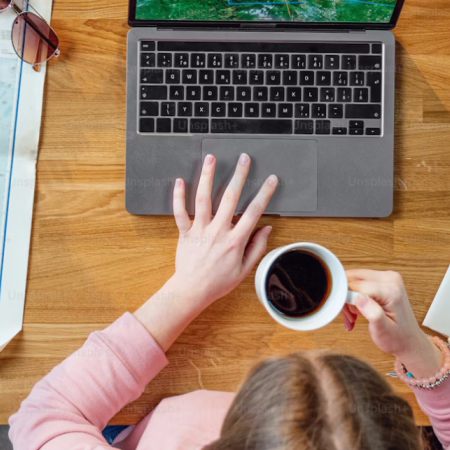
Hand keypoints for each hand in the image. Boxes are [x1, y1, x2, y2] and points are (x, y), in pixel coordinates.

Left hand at [169, 153, 275, 309]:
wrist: (192, 291)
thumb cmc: (218, 282)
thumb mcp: (245, 269)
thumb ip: (257, 247)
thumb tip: (266, 228)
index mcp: (235, 240)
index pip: (254, 212)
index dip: (264, 193)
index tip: (271, 179)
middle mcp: (218, 231)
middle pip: (230, 198)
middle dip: (239, 176)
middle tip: (244, 159)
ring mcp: (200, 230)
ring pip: (203, 199)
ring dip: (208, 176)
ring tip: (211, 159)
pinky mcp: (184, 232)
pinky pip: (180, 212)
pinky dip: (178, 196)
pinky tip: (180, 180)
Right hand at [341, 269, 445, 374]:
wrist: (408, 340)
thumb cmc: (397, 338)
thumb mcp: (382, 330)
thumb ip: (371, 312)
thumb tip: (357, 297)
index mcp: (391, 289)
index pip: (356, 285)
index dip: (345, 299)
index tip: (346, 315)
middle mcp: (389, 278)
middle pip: (353, 279)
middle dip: (345, 298)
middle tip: (349, 317)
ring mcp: (386, 277)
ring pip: (353, 280)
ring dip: (348, 299)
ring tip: (353, 317)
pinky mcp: (382, 279)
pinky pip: (359, 282)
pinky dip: (354, 296)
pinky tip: (357, 311)